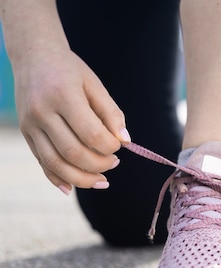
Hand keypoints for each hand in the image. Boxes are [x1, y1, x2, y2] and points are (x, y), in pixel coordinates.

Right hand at [13, 46, 129, 193]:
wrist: (33, 57)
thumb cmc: (70, 71)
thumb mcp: (95, 85)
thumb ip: (111, 113)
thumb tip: (125, 141)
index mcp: (63, 96)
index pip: (91, 134)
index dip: (110, 147)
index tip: (119, 146)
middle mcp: (42, 112)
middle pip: (73, 152)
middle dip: (99, 164)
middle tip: (114, 163)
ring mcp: (30, 125)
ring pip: (56, 163)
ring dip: (82, 178)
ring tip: (102, 180)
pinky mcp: (26, 134)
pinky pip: (42, 163)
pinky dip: (58, 178)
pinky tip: (73, 188)